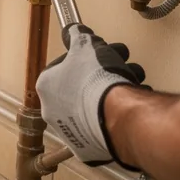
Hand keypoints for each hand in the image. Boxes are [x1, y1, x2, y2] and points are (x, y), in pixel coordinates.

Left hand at [37, 24, 146, 166]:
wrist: (116, 116)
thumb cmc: (97, 80)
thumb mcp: (86, 45)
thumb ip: (77, 36)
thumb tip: (73, 31)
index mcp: (46, 86)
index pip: (65, 65)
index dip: (86, 56)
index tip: (100, 53)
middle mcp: (53, 110)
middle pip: (82, 85)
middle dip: (104, 72)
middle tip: (121, 64)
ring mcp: (70, 132)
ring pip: (95, 105)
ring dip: (114, 91)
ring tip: (133, 80)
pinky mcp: (88, 148)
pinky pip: (104, 127)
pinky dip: (116, 116)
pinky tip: (131, 104)